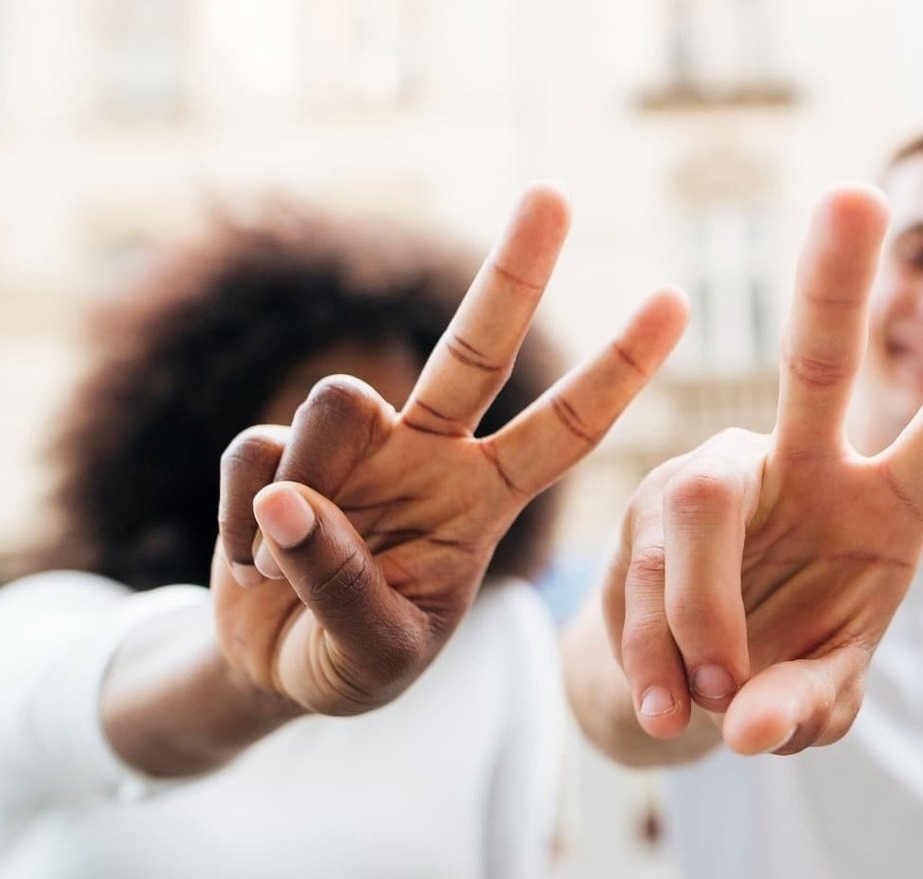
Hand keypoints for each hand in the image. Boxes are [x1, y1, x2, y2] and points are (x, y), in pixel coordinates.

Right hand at [212, 184, 687, 716]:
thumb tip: (288, 496)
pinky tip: (259, 563)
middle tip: (555, 192)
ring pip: (335, 402)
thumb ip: (342, 587)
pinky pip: (254, 460)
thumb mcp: (373, 654)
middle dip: (516, 272)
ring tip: (295, 564)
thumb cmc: (352, 661)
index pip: (566, 429)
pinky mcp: (271, 451)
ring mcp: (353, 446)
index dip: (617, 370)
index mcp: (484, 499)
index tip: (675, 302)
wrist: (270, 671)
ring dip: (309, 484)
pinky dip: (247, 527)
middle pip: (479, 348)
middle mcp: (428, 452)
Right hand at [601, 184, 922, 754]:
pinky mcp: (641, 514)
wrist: (678, 692)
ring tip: (706, 705)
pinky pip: (645, 573)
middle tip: (856, 195)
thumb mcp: (822, 698)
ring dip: (705, 619)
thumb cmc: (781, 675)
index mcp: (888, 503)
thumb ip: (804, 707)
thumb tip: (745, 724)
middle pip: (816, 365)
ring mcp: (718, 480)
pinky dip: (654, 657)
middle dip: (835, 282)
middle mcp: (806, 466)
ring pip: (699, 504)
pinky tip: (665, 707)